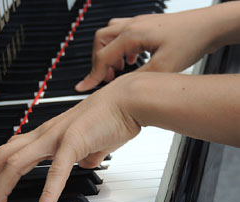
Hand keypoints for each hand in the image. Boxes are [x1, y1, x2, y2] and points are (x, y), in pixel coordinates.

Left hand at [0, 74, 140, 201]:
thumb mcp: (90, 141)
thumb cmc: (110, 116)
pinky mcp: (74, 142)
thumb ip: (82, 154)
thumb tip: (82, 165)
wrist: (127, 100)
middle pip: (3, 154)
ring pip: (16, 160)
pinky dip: (47, 194)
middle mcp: (47, 133)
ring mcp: (57, 136)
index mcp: (49, 132)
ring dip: (2, 187)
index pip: (12, 149)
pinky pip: (56, 171)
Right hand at [75, 6, 228, 91]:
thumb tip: (119, 87)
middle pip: (100, 41)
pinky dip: (121, 48)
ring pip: (110, 35)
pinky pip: (123, 34)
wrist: (208, 27)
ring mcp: (138, 23)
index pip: (103, 57)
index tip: (83, 87)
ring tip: (118, 69)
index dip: (92, 75)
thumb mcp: (162, 68)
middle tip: (106, 78)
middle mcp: (132, 25)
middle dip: (99, 61)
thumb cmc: (190, 41)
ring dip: (109, 53)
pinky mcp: (145, 25)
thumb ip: (136, 77)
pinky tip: (132, 59)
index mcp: (132, 35)